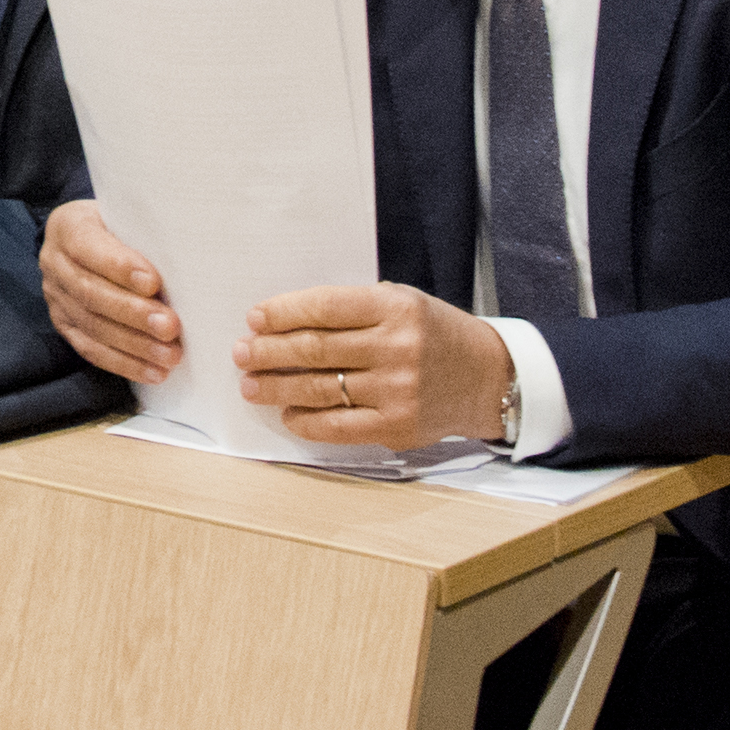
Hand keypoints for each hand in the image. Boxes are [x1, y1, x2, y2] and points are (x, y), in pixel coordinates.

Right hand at [41, 205, 182, 382]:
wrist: (82, 240)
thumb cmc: (116, 226)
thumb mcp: (124, 215)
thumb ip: (144, 233)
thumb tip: (190, 257)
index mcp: (68, 227)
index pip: (89, 247)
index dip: (119, 267)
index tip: (153, 282)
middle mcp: (55, 263)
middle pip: (91, 293)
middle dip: (134, 313)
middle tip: (170, 327)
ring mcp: (56, 298)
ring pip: (93, 326)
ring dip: (135, 345)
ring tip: (170, 355)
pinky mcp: (64, 326)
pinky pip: (91, 350)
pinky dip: (125, 364)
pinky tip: (153, 372)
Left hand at [238, 279, 517, 449]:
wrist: (487, 377)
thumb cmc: (434, 334)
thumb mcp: (402, 303)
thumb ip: (354, 310)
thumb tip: (287, 322)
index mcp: (396, 308)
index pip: (325, 307)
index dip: (283, 313)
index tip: (254, 318)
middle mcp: (397, 348)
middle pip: (315, 349)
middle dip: (269, 351)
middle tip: (242, 352)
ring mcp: (397, 390)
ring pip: (320, 389)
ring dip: (277, 387)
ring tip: (251, 384)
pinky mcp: (398, 426)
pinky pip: (338, 426)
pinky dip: (306, 421)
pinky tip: (288, 414)